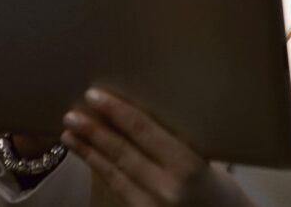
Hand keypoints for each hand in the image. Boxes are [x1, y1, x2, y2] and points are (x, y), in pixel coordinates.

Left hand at [60, 88, 254, 205]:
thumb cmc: (221, 189)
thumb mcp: (204, 158)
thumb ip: (173, 140)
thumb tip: (136, 112)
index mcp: (187, 165)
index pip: (144, 131)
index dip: (116, 111)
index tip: (94, 95)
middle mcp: (166, 187)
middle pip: (122, 151)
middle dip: (94, 131)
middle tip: (71, 113)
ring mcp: (151, 206)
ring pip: (113, 171)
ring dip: (89, 150)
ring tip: (69, 132)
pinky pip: (117, 188)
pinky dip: (99, 169)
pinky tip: (87, 156)